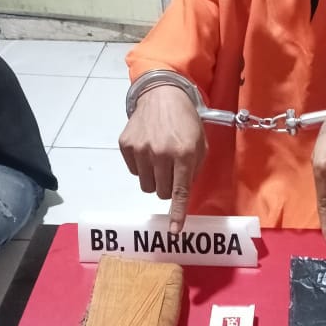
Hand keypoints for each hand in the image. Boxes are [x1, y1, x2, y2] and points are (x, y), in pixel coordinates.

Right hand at [118, 85, 206, 232]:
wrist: (162, 94)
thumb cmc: (186, 121)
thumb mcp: (200, 144)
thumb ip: (194, 170)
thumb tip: (183, 193)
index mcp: (183, 154)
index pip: (180, 192)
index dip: (177, 214)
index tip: (174, 231)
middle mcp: (160, 154)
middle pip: (161, 192)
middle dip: (167, 186)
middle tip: (171, 170)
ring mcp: (141, 150)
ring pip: (145, 185)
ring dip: (153, 178)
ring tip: (159, 158)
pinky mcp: (126, 145)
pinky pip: (133, 171)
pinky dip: (141, 166)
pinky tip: (148, 148)